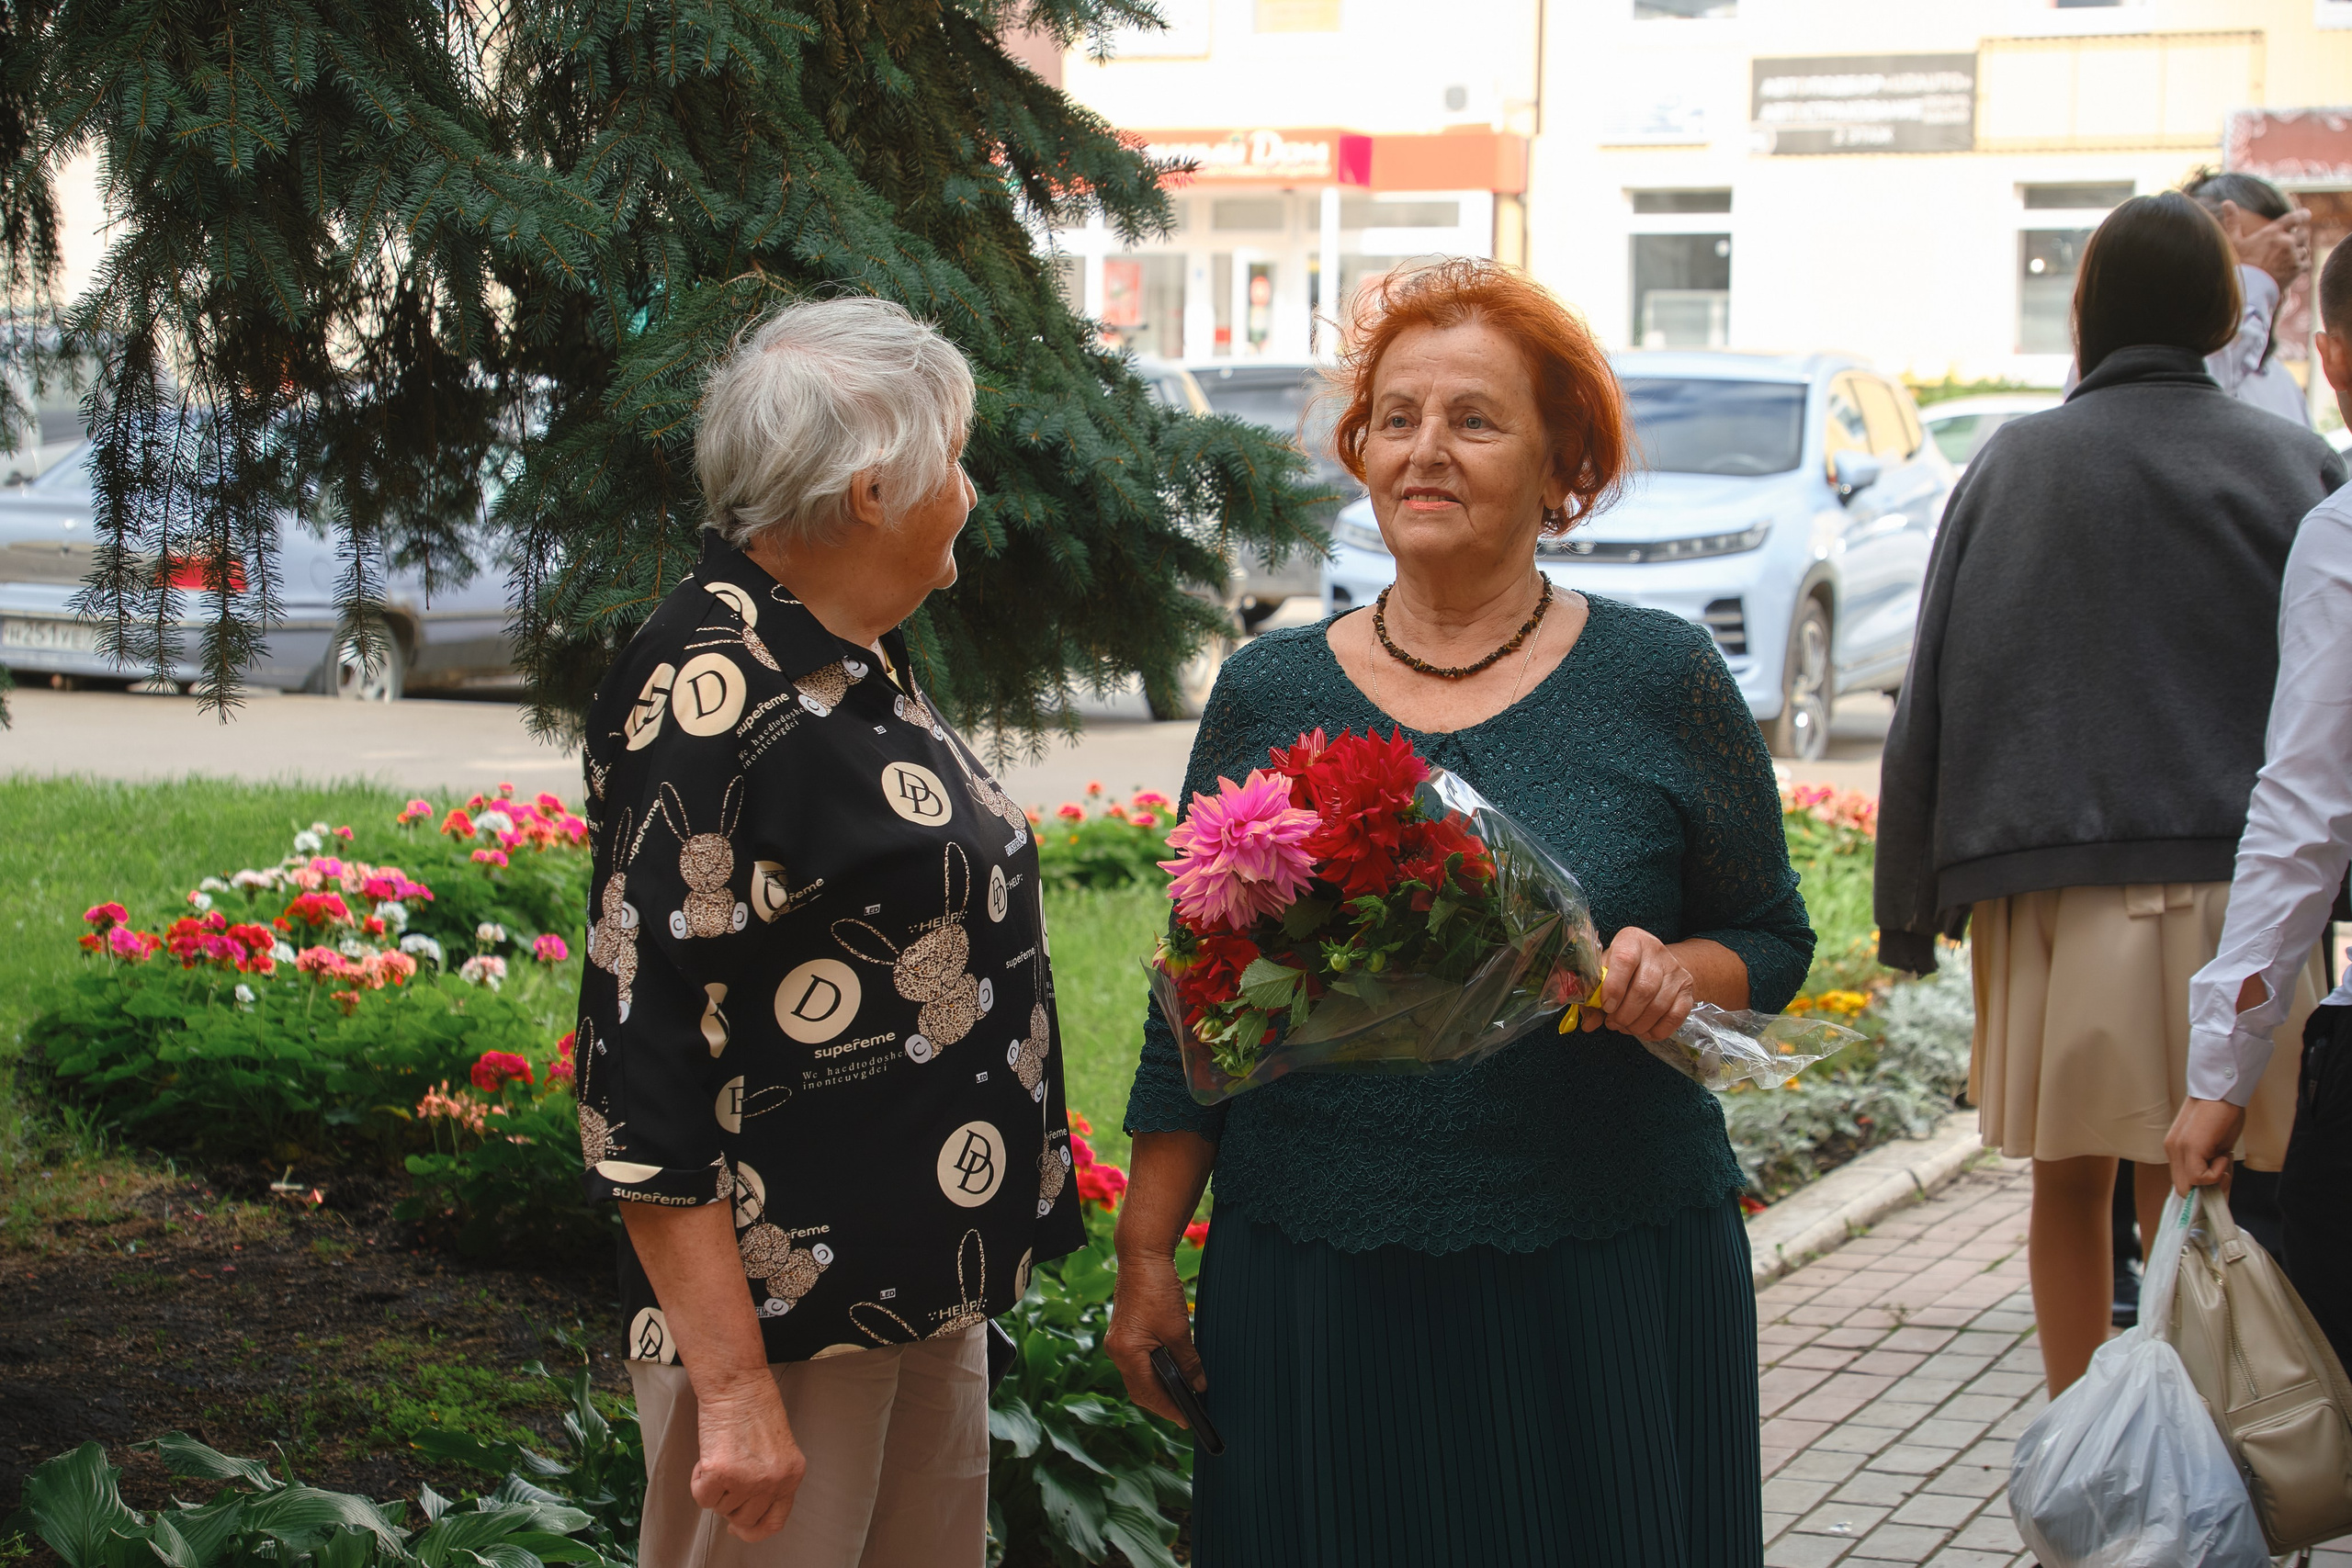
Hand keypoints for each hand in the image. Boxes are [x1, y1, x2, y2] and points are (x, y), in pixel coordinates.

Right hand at [690, 1373, 806, 1542]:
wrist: (738, 1383)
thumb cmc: (754, 1407)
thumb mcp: (777, 1450)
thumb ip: (771, 1479)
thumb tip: (747, 1508)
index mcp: (792, 1475)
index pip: (774, 1522)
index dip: (753, 1530)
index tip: (738, 1527)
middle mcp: (773, 1481)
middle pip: (742, 1519)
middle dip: (729, 1502)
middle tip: (725, 1478)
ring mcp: (747, 1479)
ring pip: (719, 1508)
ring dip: (714, 1486)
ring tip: (722, 1454)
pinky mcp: (720, 1472)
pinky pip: (702, 1497)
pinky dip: (698, 1479)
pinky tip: (708, 1456)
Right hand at [1106, 1253, 1204, 1426]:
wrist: (1142, 1257)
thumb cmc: (1156, 1289)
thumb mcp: (1178, 1330)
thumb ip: (1188, 1362)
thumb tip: (1199, 1386)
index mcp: (1125, 1352)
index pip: (1148, 1393)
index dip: (1168, 1409)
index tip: (1187, 1420)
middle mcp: (1116, 1351)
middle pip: (1139, 1390)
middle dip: (1162, 1403)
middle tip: (1186, 1412)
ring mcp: (1117, 1342)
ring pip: (1138, 1378)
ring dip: (1158, 1388)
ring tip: (1181, 1396)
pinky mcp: (1123, 1334)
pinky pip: (1136, 1363)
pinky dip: (1153, 1372)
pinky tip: (1170, 1373)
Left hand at [1581, 926, 1695, 1041]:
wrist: (1657, 963)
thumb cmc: (1623, 968)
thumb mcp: (1604, 971)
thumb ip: (1593, 995)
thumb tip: (1589, 1024)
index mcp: (1631, 940)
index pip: (1625, 960)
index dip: (1614, 988)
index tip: (1607, 1006)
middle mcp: (1656, 951)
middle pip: (1643, 988)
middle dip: (1625, 1014)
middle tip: (1613, 1023)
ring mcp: (1675, 970)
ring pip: (1658, 1005)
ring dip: (1638, 1024)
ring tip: (1625, 1027)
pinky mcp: (1687, 989)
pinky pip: (1674, 1016)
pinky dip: (1657, 1030)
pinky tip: (1644, 1031)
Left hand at [2164, 1097, 2246, 1196]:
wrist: (2223, 1090)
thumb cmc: (2223, 1114)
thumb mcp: (2216, 1146)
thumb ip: (2212, 1166)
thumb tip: (2220, 1190)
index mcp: (2176, 1149)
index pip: (2182, 1181)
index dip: (2200, 1189)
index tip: (2219, 1184)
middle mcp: (2173, 1150)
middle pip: (2183, 1189)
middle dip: (2207, 1188)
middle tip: (2224, 1171)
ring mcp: (2178, 1149)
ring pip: (2189, 1187)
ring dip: (2213, 1180)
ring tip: (2223, 1158)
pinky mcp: (2189, 1147)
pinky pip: (2199, 1177)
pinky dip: (2216, 1174)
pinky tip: (2223, 1155)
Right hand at [2220, 199, 2312, 288]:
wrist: (2246, 289)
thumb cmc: (2239, 265)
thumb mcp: (2234, 242)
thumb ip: (2233, 221)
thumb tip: (2226, 202)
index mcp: (2273, 232)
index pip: (2296, 217)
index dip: (2303, 215)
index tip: (2306, 215)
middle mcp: (2286, 241)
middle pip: (2304, 233)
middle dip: (2298, 238)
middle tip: (2289, 245)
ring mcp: (2293, 255)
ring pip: (2304, 249)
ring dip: (2298, 253)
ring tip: (2285, 261)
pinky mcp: (2298, 269)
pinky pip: (2306, 263)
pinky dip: (2299, 266)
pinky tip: (2287, 270)